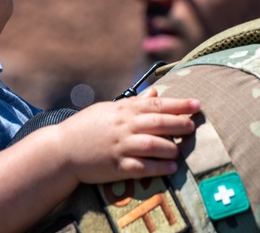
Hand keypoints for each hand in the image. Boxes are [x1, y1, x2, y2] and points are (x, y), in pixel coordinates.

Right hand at [52, 87, 198, 184]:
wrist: (62, 149)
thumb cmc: (87, 126)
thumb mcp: (110, 108)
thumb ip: (134, 102)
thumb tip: (156, 92)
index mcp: (123, 110)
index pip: (156, 104)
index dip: (178, 104)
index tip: (196, 104)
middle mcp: (124, 127)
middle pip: (158, 123)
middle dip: (179, 124)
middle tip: (192, 127)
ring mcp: (120, 147)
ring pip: (152, 145)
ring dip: (170, 147)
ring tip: (180, 150)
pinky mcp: (116, 166)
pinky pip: (141, 167)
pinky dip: (158, 168)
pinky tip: (170, 168)